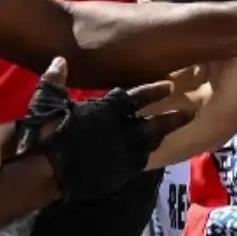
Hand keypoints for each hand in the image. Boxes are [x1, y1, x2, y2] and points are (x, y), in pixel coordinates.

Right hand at [12, 59, 189, 202]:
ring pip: (148, 145)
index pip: (136, 97)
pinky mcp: (117, 175)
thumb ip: (56, 80)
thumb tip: (60, 60)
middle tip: (191, 113)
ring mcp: (121, 156)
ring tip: (171, 132)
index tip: (170, 85)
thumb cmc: (45, 133)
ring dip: (160, 137)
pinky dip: (145, 156)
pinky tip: (148, 153)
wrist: (45, 171)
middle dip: (173, 118)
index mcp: (106, 111)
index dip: (154, 91)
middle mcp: (120, 132)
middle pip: (153, 124)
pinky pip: (137, 164)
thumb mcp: (46, 101)